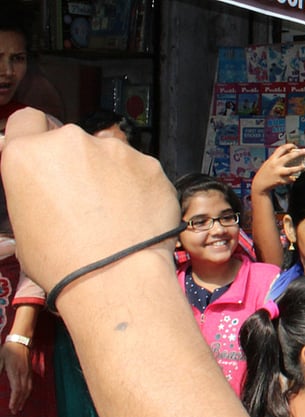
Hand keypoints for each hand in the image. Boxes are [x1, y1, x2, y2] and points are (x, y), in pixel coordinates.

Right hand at [1, 109, 178, 293]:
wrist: (116, 278)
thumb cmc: (61, 263)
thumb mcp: (24, 224)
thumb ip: (36, 188)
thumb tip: (48, 189)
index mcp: (27, 154)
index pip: (27, 121)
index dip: (37, 137)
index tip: (48, 158)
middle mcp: (70, 141)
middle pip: (73, 140)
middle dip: (78, 162)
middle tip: (86, 198)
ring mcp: (115, 150)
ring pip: (111, 154)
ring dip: (112, 173)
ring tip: (116, 213)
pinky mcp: (151, 164)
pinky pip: (142, 171)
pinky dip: (141, 187)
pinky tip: (138, 215)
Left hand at [2, 342, 30, 414]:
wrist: (20, 341)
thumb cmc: (8, 350)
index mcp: (15, 372)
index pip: (16, 390)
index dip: (14, 400)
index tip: (11, 408)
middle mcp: (23, 374)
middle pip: (23, 392)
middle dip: (19, 402)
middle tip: (15, 411)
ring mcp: (28, 373)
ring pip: (28, 389)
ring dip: (24, 399)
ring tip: (20, 407)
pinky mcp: (30, 372)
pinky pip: (30, 385)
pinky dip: (27, 393)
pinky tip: (25, 396)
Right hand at [250, 144, 304, 196]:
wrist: (259, 185)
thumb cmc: (265, 173)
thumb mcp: (269, 163)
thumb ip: (277, 159)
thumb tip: (289, 155)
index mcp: (272, 159)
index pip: (281, 149)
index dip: (289, 146)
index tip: (295, 146)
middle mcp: (275, 165)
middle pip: (289, 157)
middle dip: (298, 153)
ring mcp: (278, 173)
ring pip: (291, 170)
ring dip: (299, 168)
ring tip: (303, 166)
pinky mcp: (280, 181)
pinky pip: (289, 179)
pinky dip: (292, 179)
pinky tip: (294, 178)